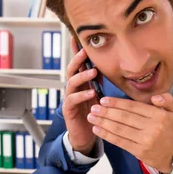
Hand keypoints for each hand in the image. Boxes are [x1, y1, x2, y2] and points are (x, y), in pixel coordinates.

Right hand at [62, 37, 100, 154]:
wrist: (86, 136)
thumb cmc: (93, 114)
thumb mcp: (98, 95)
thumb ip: (98, 82)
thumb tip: (104, 66)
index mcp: (80, 84)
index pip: (78, 64)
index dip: (76, 51)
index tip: (77, 38)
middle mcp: (73, 89)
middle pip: (71, 70)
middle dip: (77, 60)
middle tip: (85, 52)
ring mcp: (69, 99)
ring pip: (71, 83)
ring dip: (82, 76)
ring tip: (92, 71)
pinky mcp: (69, 110)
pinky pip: (72, 100)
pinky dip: (82, 96)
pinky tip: (91, 93)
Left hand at [87, 93, 172, 172]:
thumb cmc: (169, 131)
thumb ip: (166, 99)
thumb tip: (154, 97)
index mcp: (158, 115)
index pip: (133, 107)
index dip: (117, 103)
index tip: (103, 100)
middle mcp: (152, 127)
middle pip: (124, 117)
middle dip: (106, 112)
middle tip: (93, 107)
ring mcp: (144, 140)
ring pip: (119, 129)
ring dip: (103, 122)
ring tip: (91, 117)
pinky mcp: (138, 151)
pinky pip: (119, 141)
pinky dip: (106, 135)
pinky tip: (97, 129)